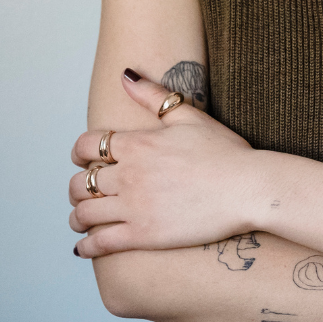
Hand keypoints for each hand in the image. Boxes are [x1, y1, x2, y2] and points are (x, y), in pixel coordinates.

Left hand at [69, 69, 258, 257]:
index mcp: (138, 145)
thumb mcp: (188, 115)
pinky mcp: (142, 235)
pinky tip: (84, 245)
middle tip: (84, 190)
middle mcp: (129, 175)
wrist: (245, 188)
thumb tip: (125, 75)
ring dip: (77, 215)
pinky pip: (99, 243)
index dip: (78, 152)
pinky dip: (85, 245)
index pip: (87, 145)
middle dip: (77, 186)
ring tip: (82, 218)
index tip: (82, 158)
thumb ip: (152, 95)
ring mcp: (133, 207)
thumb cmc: (224, 151)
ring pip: (84, 213)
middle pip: (80, 182)